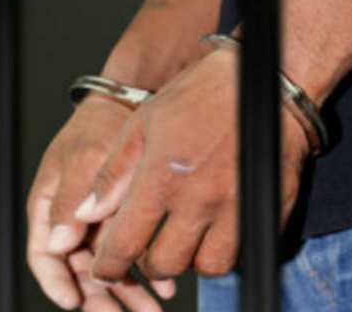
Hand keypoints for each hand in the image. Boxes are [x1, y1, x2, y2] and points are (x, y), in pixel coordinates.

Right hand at [26, 95, 174, 310]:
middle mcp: (71, 221)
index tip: (74, 301)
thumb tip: (55, 245)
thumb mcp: (80, 161)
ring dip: (126, 292)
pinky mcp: (119, 220)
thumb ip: (68, 203)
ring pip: (105, 268)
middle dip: (97, 297)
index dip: (56, 283)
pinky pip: (129, 254)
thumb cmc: (96, 128)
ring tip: (150, 310)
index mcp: (48, 207)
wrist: (126, 108)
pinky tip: (163, 288)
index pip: (43, 256)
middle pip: (77, 271)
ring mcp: (95, 223)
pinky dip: (144, 272)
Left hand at [75, 47, 308, 281]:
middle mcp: (199, 198)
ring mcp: (237, 207)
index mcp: (161, 177)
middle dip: (149, 264)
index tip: (103, 271)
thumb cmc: (197, 97)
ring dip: (189, 260)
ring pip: (207, 267)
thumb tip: (85, 214)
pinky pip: (242, 253)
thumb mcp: (141, 126)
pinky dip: (222, 251)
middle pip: (167, 264)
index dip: (109, 266)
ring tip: (181, 238)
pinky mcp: (266, 208)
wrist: (260, 79)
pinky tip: (212, 229)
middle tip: (146, 248)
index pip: (126, 243)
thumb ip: (112, 175)